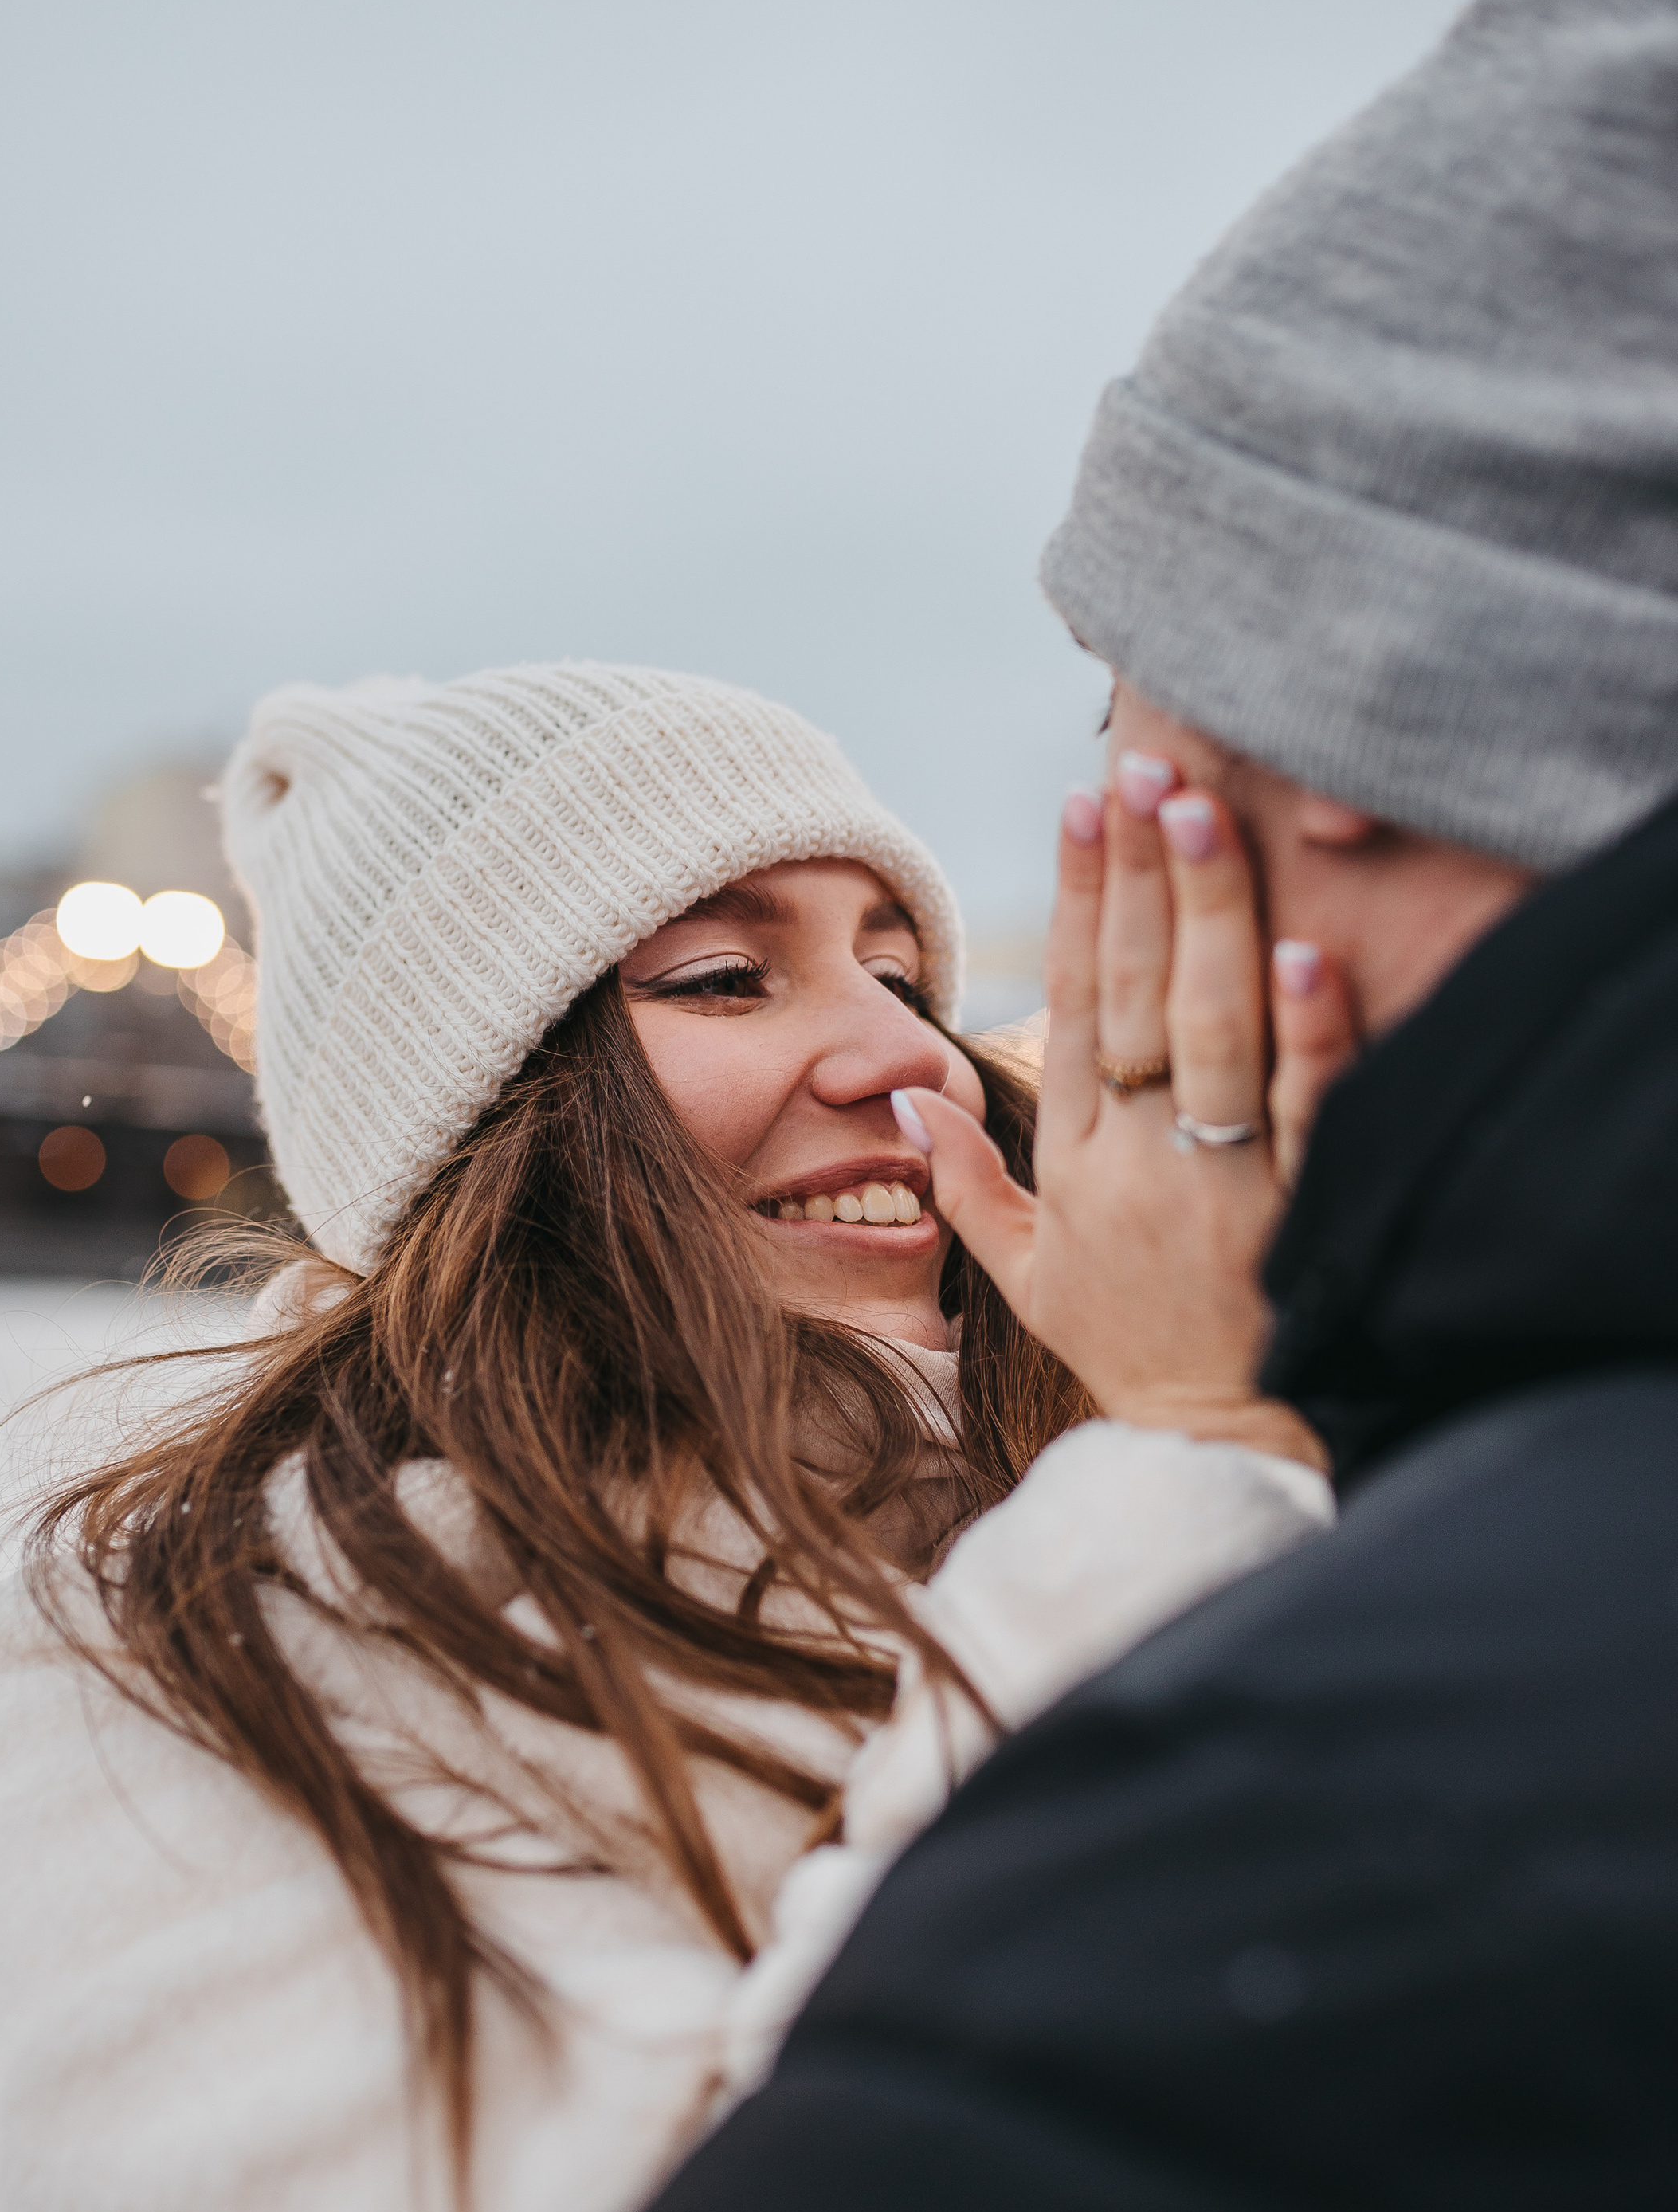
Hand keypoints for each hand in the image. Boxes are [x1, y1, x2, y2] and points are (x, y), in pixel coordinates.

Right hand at [896, 755, 1355, 1465]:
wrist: (1218, 1444)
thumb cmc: (1127, 1346)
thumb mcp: (1023, 1273)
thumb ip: (961, 1181)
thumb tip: (902, 1097)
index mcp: (1076, 1159)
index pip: (1076, 1002)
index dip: (1079, 900)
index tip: (1082, 806)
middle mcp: (1141, 1158)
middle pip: (1138, 993)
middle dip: (1139, 875)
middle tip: (1146, 767)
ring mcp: (1222, 1182)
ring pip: (1212, 1029)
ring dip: (1208, 917)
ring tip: (1204, 814)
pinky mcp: (1301, 1210)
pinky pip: (1308, 1109)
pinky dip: (1310, 1033)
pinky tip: (1308, 952)